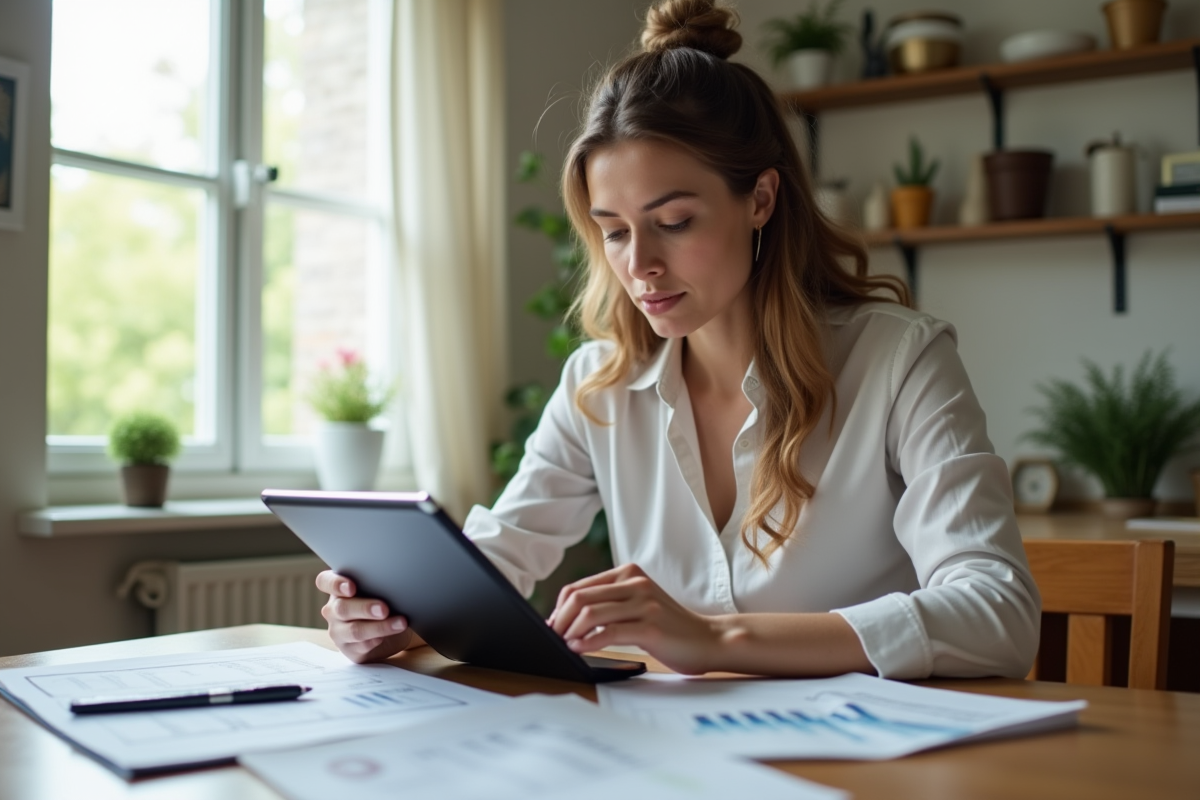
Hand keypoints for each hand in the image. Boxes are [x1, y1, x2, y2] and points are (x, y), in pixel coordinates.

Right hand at [316, 570, 415, 662]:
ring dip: (379, 627)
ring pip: (355, 630)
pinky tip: (391, 635)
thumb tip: (395, 582)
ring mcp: (338, 631)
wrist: (391, 630)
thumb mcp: (379, 590)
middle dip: (365, 608)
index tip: (352, 587)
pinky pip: (362, 645)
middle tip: (384, 609)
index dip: (335, 584)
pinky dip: (379, 639)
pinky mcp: (349, 649)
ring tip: (400, 622)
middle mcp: (333, 610)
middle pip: (342, 608)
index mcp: (337, 589)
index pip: (325, 582)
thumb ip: (378, 584)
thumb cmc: (382, 602)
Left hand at [548, 563, 718, 674]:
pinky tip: (579, 650)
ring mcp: (644, 603)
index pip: (578, 587)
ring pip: (590, 613)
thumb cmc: (670, 627)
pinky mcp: (650, 626)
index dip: (558, 608)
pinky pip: (608, 632)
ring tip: (564, 645)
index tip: (552, 627)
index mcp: (629, 573)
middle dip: (559, 620)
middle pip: (580, 598)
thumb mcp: (638, 604)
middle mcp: (635, 583)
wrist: (708, 639)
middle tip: (553, 638)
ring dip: (569, 631)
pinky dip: (587, 642)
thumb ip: (610, 603)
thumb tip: (567, 618)